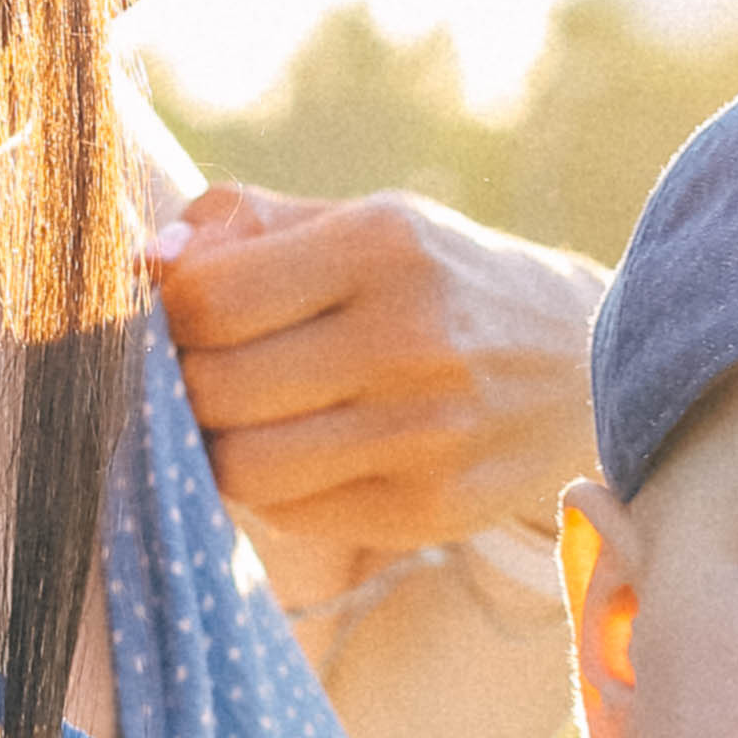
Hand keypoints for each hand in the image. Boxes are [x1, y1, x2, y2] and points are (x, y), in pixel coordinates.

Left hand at [151, 182, 605, 564]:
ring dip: (220, 449)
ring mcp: (424, 439)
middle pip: (216, 391)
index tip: (173, 316)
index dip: (164, 315)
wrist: (588, 368)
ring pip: (245, 470)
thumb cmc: (447, 284)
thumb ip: (249, 226)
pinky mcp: (431, 512)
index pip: (209, 300)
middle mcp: (407, 344)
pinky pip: (294, 515)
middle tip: (199, 374)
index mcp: (382, 249)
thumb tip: (150, 264)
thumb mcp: (366, 222)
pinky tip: (302, 454)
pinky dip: (273, 489)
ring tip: (242, 419)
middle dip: (184, 386)